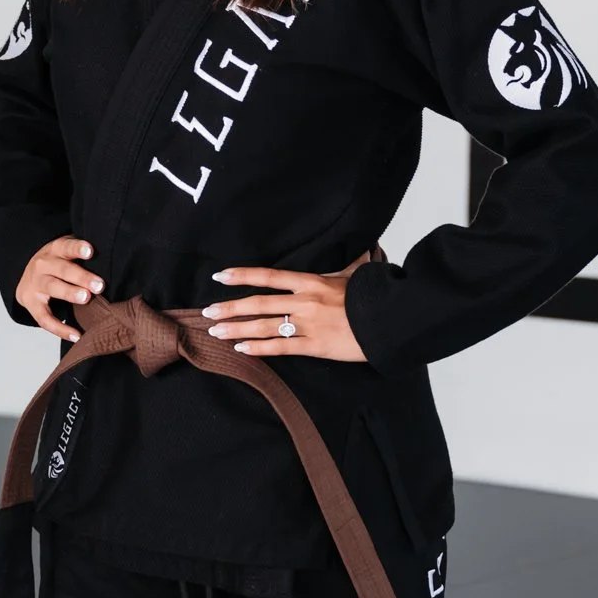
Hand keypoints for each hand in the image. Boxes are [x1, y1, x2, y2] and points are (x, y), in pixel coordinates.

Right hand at [16, 237, 104, 342]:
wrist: (27, 275)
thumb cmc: (58, 264)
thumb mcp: (66, 254)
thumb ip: (84, 258)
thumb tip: (114, 265)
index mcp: (55, 250)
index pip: (66, 246)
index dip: (77, 248)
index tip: (90, 251)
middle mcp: (43, 264)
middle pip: (62, 269)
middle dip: (81, 277)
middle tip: (99, 285)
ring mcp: (35, 284)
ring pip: (52, 288)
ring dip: (69, 293)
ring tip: (86, 298)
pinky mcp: (30, 303)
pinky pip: (44, 318)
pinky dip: (59, 328)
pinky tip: (76, 335)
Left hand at [200, 251, 369, 361]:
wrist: (389, 321)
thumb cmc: (373, 297)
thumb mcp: (357, 274)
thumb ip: (350, 262)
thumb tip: (361, 248)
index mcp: (311, 282)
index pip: (269, 276)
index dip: (242, 275)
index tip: (220, 276)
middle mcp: (304, 301)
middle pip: (258, 303)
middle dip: (230, 307)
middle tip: (207, 311)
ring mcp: (307, 325)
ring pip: (263, 326)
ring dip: (236, 329)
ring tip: (216, 331)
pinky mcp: (314, 346)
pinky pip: (281, 348)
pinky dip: (259, 348)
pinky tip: (241, 349)